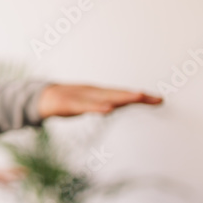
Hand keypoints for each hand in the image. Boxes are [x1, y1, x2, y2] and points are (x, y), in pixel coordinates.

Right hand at [37, 84, 161, 118]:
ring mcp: (82, 97)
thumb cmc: (67, 101)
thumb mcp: (87, 104)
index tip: (160, 100)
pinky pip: (85, 106)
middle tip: (156, 98)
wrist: (42, 98)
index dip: (141, 97)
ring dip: (122, 97)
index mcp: (100, 94)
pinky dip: (97, 107)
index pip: (124, 95)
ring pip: (104, 98)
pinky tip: (108, 109)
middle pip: (118, 94)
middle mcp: (94, 92)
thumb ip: (101, 104)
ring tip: (139, 97)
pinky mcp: (69, 104)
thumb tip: (115, 106)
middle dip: (137, 96)